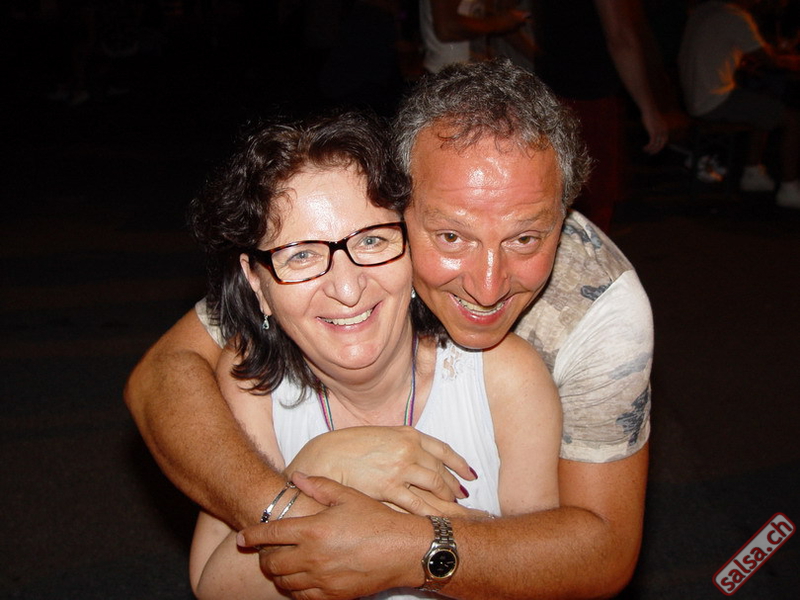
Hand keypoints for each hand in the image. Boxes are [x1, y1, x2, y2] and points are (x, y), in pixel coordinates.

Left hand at [238, 473, 427, 599]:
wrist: (403, 550)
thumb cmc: (377, 520)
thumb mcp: (348, 496)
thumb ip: (319, 487)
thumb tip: (296, 477)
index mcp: (313, 530)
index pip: (270, 535)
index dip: (251, 536)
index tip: (242, 537)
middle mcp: (312, 557)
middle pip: (272, 562)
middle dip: (264, 556)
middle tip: (267, 550)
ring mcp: (322, 579)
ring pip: (284, 582)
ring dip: (278, 573)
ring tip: (283, 563)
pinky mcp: (333, 595)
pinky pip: (301, 596)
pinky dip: (294, 588)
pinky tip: (300, 578)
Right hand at [285, 426, 474, 513]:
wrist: (326, 457)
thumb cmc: (348, 446)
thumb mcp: (381, 435)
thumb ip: (401, 442)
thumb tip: (417, 453)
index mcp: (408, 434)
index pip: (443, 449)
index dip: (458, 463)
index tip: (469, 474)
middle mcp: (410, 449)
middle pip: (442, 470)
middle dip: (454, 485)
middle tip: (463, 496)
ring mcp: (402, 468)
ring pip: (435, 487)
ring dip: (447, 499)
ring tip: (454, 509)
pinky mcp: (390, 488)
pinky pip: (418, 504)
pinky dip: (430, 512)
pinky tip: (436, 519)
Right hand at [641, 109, 668, 154]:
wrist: (649, 110)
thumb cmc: (650, 114)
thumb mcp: (655, 122)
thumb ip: (655, 127)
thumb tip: (651, 130)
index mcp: (665, 129)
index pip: (664, 141)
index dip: (660, 146)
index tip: (655, 149)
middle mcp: (664, 131)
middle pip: (662, 145)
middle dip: (656, 150)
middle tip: (651, 153)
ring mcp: (659, 133)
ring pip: (656, 145)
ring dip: (651, 149)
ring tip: (645, 151)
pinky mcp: (654, 133)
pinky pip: (652, 143)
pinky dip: (648, 147)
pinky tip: (644, 148)